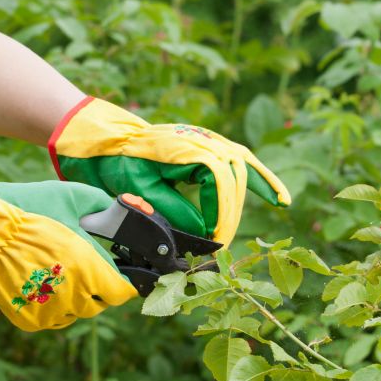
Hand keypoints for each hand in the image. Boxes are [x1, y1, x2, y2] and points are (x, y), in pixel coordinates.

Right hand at [0, 168, 137, 330]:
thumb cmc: (31, 208)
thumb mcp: (76, 197)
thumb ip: (106, 207)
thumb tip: (126, 209)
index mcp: (90, 270)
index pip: (121, 292)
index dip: (122, 283)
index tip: (120, 277)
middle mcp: (73, 296)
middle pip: (100, 304)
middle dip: (98, 289)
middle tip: (87, 271)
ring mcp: (51, 312)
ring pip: (77, 313)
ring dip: (76, 298)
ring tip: (63, 276)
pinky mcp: (30, 321)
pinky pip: (53, 318)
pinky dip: (53, 306)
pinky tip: (46, 286)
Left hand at [48, 97, 291, 246]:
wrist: (102, 139)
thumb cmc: (114, 163)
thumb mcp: (137, 191)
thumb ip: (171, 211)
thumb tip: (203, 232)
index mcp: (186, 149)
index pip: (220, 183)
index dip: (221, 214)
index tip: (214, 239)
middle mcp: (201, 139)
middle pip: (234, 177)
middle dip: (233, 211)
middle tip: (224, 241)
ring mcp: (206, 140)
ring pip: (241, 165)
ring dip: (259, 188)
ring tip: (279, 204)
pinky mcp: (205, 146)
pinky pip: (239, 160)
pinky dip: (259, 177)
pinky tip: (278, 196)